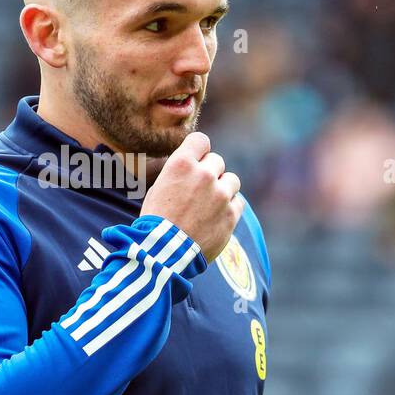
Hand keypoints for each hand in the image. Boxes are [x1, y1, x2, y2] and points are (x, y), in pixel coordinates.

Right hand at [139, 131, 242, 261]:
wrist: (164, 253)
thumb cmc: (156, 221)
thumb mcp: (159, 188)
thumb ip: (179, 172)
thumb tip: (192, 165)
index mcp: (181, 164)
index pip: (201, 140)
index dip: (199, 150)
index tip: (197, 161)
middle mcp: (204, 175)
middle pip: (216, 161)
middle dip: (209, 173)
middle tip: (198, 191)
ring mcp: (221, 194)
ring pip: (232, 180)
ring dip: (223, 188)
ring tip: (209, 204)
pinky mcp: (231, 214)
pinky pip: (238, 202)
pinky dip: (230, 208)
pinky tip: (216, 218)